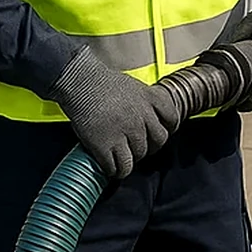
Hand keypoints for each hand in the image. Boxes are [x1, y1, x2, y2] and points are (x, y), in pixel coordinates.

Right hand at [50, 47, 182, 178]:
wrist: (78, 81)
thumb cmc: (101, 82)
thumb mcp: (133, 86)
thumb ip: (144, 102)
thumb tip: (148, 117)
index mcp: (150, 99)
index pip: (172, 119)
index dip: (168, 128)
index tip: (160, 133)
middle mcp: (142, 117)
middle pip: (158, 141)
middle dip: (150, 147)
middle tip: (138, 147)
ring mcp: (125, 132)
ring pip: (138, 156)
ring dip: (132, 159)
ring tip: (122, 157)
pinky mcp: (105, 145)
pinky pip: (119, 167)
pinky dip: (116, 170)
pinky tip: (111, 167)